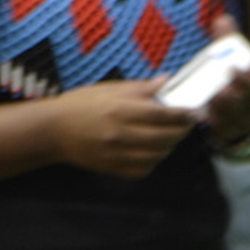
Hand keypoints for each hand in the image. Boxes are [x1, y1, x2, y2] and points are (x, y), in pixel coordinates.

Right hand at [49, 79, 199, 179]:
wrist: (53, 131)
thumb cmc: (80, 104)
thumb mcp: (108, 89)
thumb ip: (140, 88)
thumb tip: (168, 81)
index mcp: (119, 110)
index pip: (163, 115)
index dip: (183, 114)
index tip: (196, 111)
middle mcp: (120, 134)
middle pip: (165, 137)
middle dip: (181, 130)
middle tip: (185, 122)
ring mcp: (117, 155)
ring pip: (158, 155)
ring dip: (169, 145)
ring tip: (168, 135)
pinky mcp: (114, 169)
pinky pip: (144, 169)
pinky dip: (153, 160)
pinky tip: (151, 149)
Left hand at [198, 14, 249, 148]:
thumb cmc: (244, 81)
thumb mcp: (241, 61)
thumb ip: (231, 41)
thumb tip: (222, 19)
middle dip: (245, 84)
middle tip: (231, 70)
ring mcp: (249, 122)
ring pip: (242, 116)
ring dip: (230, 105)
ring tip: (218, 93)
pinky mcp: (233, 134)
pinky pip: (227, 132)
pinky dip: (218, 124)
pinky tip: (208, 114)